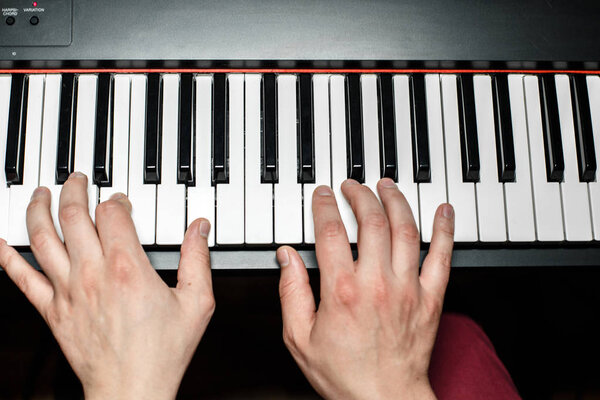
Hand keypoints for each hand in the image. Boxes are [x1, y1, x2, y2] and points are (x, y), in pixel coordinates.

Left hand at [0, 172, 214, 399]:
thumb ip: (197, 260)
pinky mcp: (52, 311)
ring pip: (42, 238)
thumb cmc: (162, 352)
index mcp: (126, 268)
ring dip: (38, 210)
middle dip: (73, 191)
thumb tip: (199, 229)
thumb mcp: (197, 303)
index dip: (115, 200)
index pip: (111, 214)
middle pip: (72, 216)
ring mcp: (67, 292)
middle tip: (76, 180)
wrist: (132, 390)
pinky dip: (7, 257)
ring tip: (40, 194)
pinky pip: (21, 279)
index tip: (120, 200)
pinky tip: (1, 242)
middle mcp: (91, 274)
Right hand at [276, 178, 454, 399]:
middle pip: (371, 221)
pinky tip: (443, 210)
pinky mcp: (430, 298)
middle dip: (360, 195)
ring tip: (386, 185)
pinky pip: (443, 257)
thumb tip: (286, 257)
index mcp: (342, 290)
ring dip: (395, 200)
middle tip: (352, 186)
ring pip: (405, 229)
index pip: (332, 231)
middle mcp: (377, 283)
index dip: (325, 205)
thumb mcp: (300, 338)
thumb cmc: (344, 374)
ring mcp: (407, 288)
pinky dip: (445, 230)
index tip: (323, 195)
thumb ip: (290, 292)